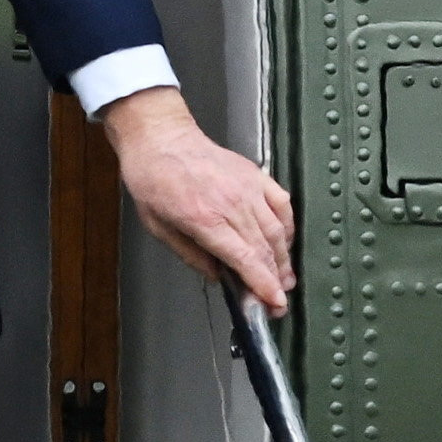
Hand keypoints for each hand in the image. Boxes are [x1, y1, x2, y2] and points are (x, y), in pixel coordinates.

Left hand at [106, 88, 292, 309]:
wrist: (161, 138)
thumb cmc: (154, 180)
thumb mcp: (158, 228)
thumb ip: (191, 256)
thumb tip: (218, 276)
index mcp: (205, 219)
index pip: (245, 259)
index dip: (263, 285)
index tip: (275, 302)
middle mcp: (231, 204)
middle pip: (264, 250)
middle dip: (276, 280)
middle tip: (279, 301)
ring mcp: (247, 188)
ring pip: (277, 231)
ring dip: (284, 258)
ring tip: (285, 278)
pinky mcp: (255, 176)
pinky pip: (282, 204)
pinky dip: (288, 226)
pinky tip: (285, 241)